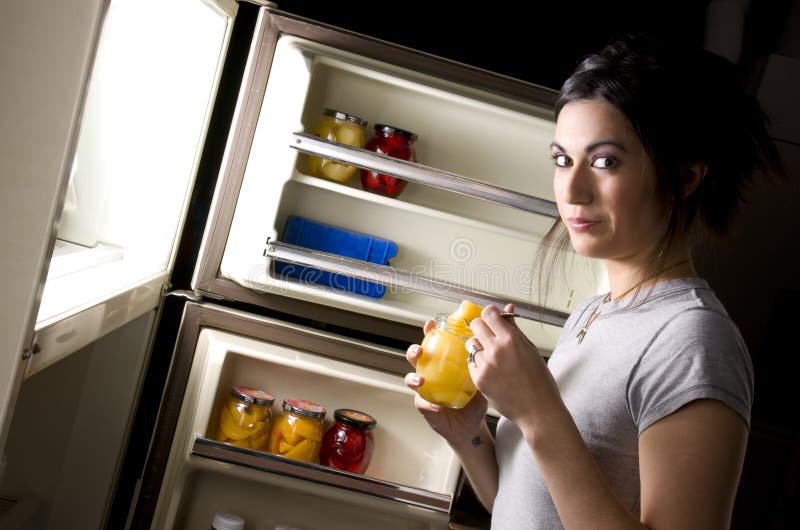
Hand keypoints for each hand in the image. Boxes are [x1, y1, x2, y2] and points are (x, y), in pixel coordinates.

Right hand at [405, 320, 488, 442]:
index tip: (431, 324)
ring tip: (421, 380)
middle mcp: (431, 373)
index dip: (429, 332)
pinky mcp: (426, 407)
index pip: (433, 342)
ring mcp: (426, 390)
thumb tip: (509, 315)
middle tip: (420, 351)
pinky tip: (435, 405)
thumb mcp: (485, 372)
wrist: (473, 424)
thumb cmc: (476, 397)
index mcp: (443, 361)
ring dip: (413, 377)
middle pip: (416, 356)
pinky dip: (427, 403)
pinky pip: (422, 403)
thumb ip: (492, 350)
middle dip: (414, 351)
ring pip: (411, 378)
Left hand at [467, 304, 560, 425]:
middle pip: (475, 325)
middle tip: (490, 337)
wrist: (538, 410)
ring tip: (493, 358)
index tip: (492, 319)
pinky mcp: (478, 379)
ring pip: (471, 344)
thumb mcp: (530, 349)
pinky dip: (478, 364)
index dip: (490, 314)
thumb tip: (507, 309)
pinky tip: (491, 371)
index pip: (488, 313)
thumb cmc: (540, 381)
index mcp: (511, 339)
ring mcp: (485, 365)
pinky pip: (471, 363)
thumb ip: (514, 328)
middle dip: (482, 328)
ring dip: (479, 347)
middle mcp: (496, 350)